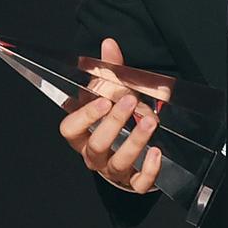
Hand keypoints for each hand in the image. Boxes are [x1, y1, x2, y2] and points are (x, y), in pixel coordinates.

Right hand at [58, 38, 161, 192]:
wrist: (129, 151)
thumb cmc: (115, 119)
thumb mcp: (112, 93)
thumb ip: (110, 70)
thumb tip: (109, 43)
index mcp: (83, 133)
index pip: (70, 129)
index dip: (85, 116)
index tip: (104, 99)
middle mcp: (93, 154)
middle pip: (96, 145)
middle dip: (114, 122)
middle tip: (131, 101)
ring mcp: (112, 170)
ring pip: (117, 163)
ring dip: (135, 142)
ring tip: (150, 122)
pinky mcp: (132, 183)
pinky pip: (138, 184)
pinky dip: (148, 171)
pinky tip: (157, 153)